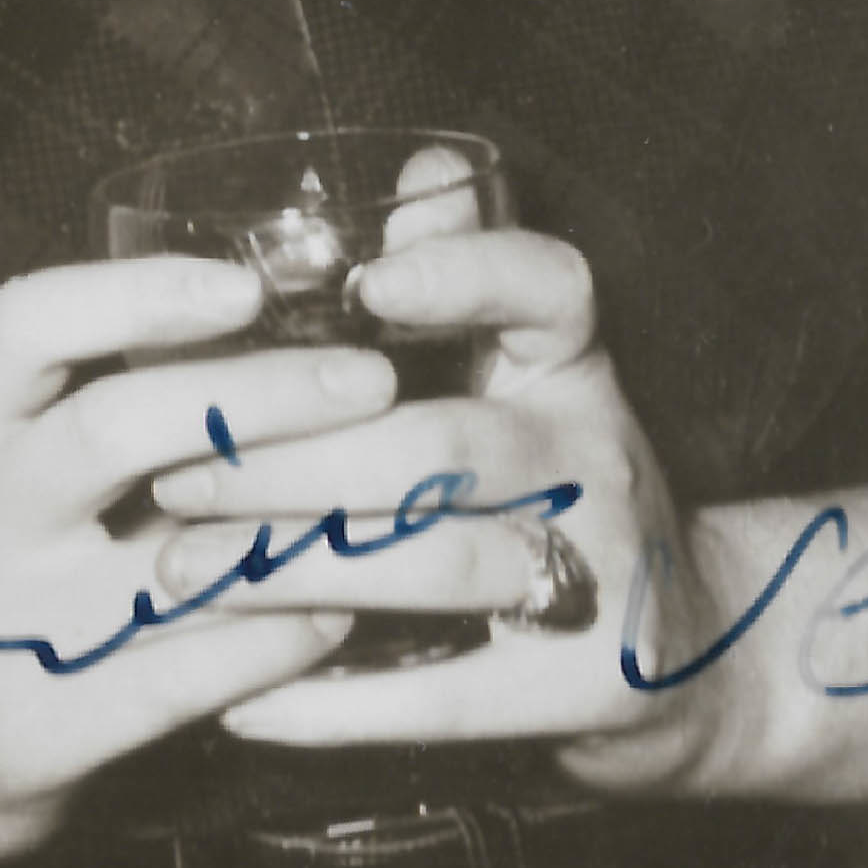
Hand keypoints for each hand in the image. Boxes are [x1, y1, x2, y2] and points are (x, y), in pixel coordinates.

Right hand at [0, 258, 384, 867]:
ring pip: (170, 562)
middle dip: (256, 397)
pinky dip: (280, 637)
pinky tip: (341, 608)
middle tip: (370, 381)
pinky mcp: (46, 731)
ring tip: (391, 492)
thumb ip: (102, 399)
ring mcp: (3, 630)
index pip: (23, 324)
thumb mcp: (2, 468)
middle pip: (111, 428)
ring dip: (296, 523)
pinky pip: (188, 675)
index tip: (247, 284)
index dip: (138, 293)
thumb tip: (274, 310)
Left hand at [139, 221, 755, 796]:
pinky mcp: (584, 691)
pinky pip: (447, 699)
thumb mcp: (540, 381)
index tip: (365, 284)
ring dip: (293, 570)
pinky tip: (241, 700)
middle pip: (444, 446)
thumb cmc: (565, 492)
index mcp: (575, 372)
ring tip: (178, 575)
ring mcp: (601, 578)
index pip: (550, 289)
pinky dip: (334, 704)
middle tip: (172, 474)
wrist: (695, 656)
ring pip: (438, 564)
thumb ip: (475, 280)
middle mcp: (598, 460)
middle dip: (293, 460)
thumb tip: (420, 163)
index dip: (465, 273)